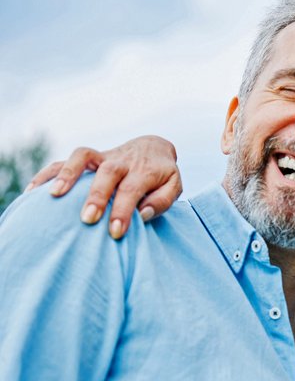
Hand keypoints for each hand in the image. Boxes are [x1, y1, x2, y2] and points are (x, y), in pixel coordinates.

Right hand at [27, 135, 181, 238]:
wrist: (152, 149)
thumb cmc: (161, 177)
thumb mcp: (173, 187)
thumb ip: (161, 201)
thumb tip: (142, 214)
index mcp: (144, 171)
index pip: (132, 190)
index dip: (123, 211)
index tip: (115, 232)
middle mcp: (121, 161)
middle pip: (108, 173)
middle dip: (96, 196)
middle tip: (87, 219)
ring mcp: (102, 156)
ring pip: (82, 157)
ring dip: (68, 174)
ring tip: (55, 196)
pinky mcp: (88, 158)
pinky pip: (64, 160)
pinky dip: (48, 173)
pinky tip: (34, 192)